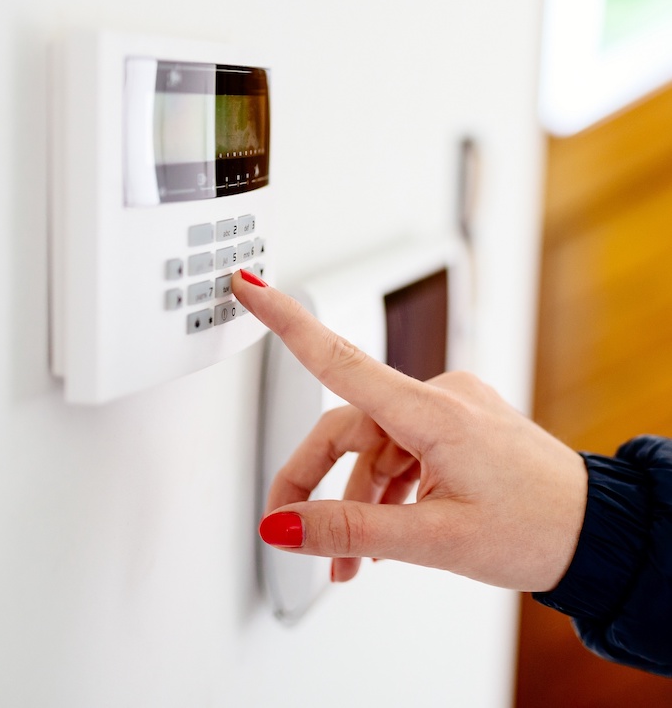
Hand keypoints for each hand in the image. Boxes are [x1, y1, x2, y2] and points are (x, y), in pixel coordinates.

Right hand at [232, 270, 587, 591]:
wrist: (596, 532)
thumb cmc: (537, 527)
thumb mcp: (434, 540)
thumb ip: (352, 529)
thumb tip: (286, 527)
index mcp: (433, 412)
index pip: (339, 358)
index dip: (285, 321)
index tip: (251, 288)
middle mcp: (438, 399)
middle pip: (345, 426)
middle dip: (314, 482)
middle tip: (293, 529)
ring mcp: (448, 411)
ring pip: (372, 448)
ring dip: (354, 501)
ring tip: (350, 559)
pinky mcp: (456, 427)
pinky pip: (401, 452)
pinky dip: (384, 492)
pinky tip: (384, 535)